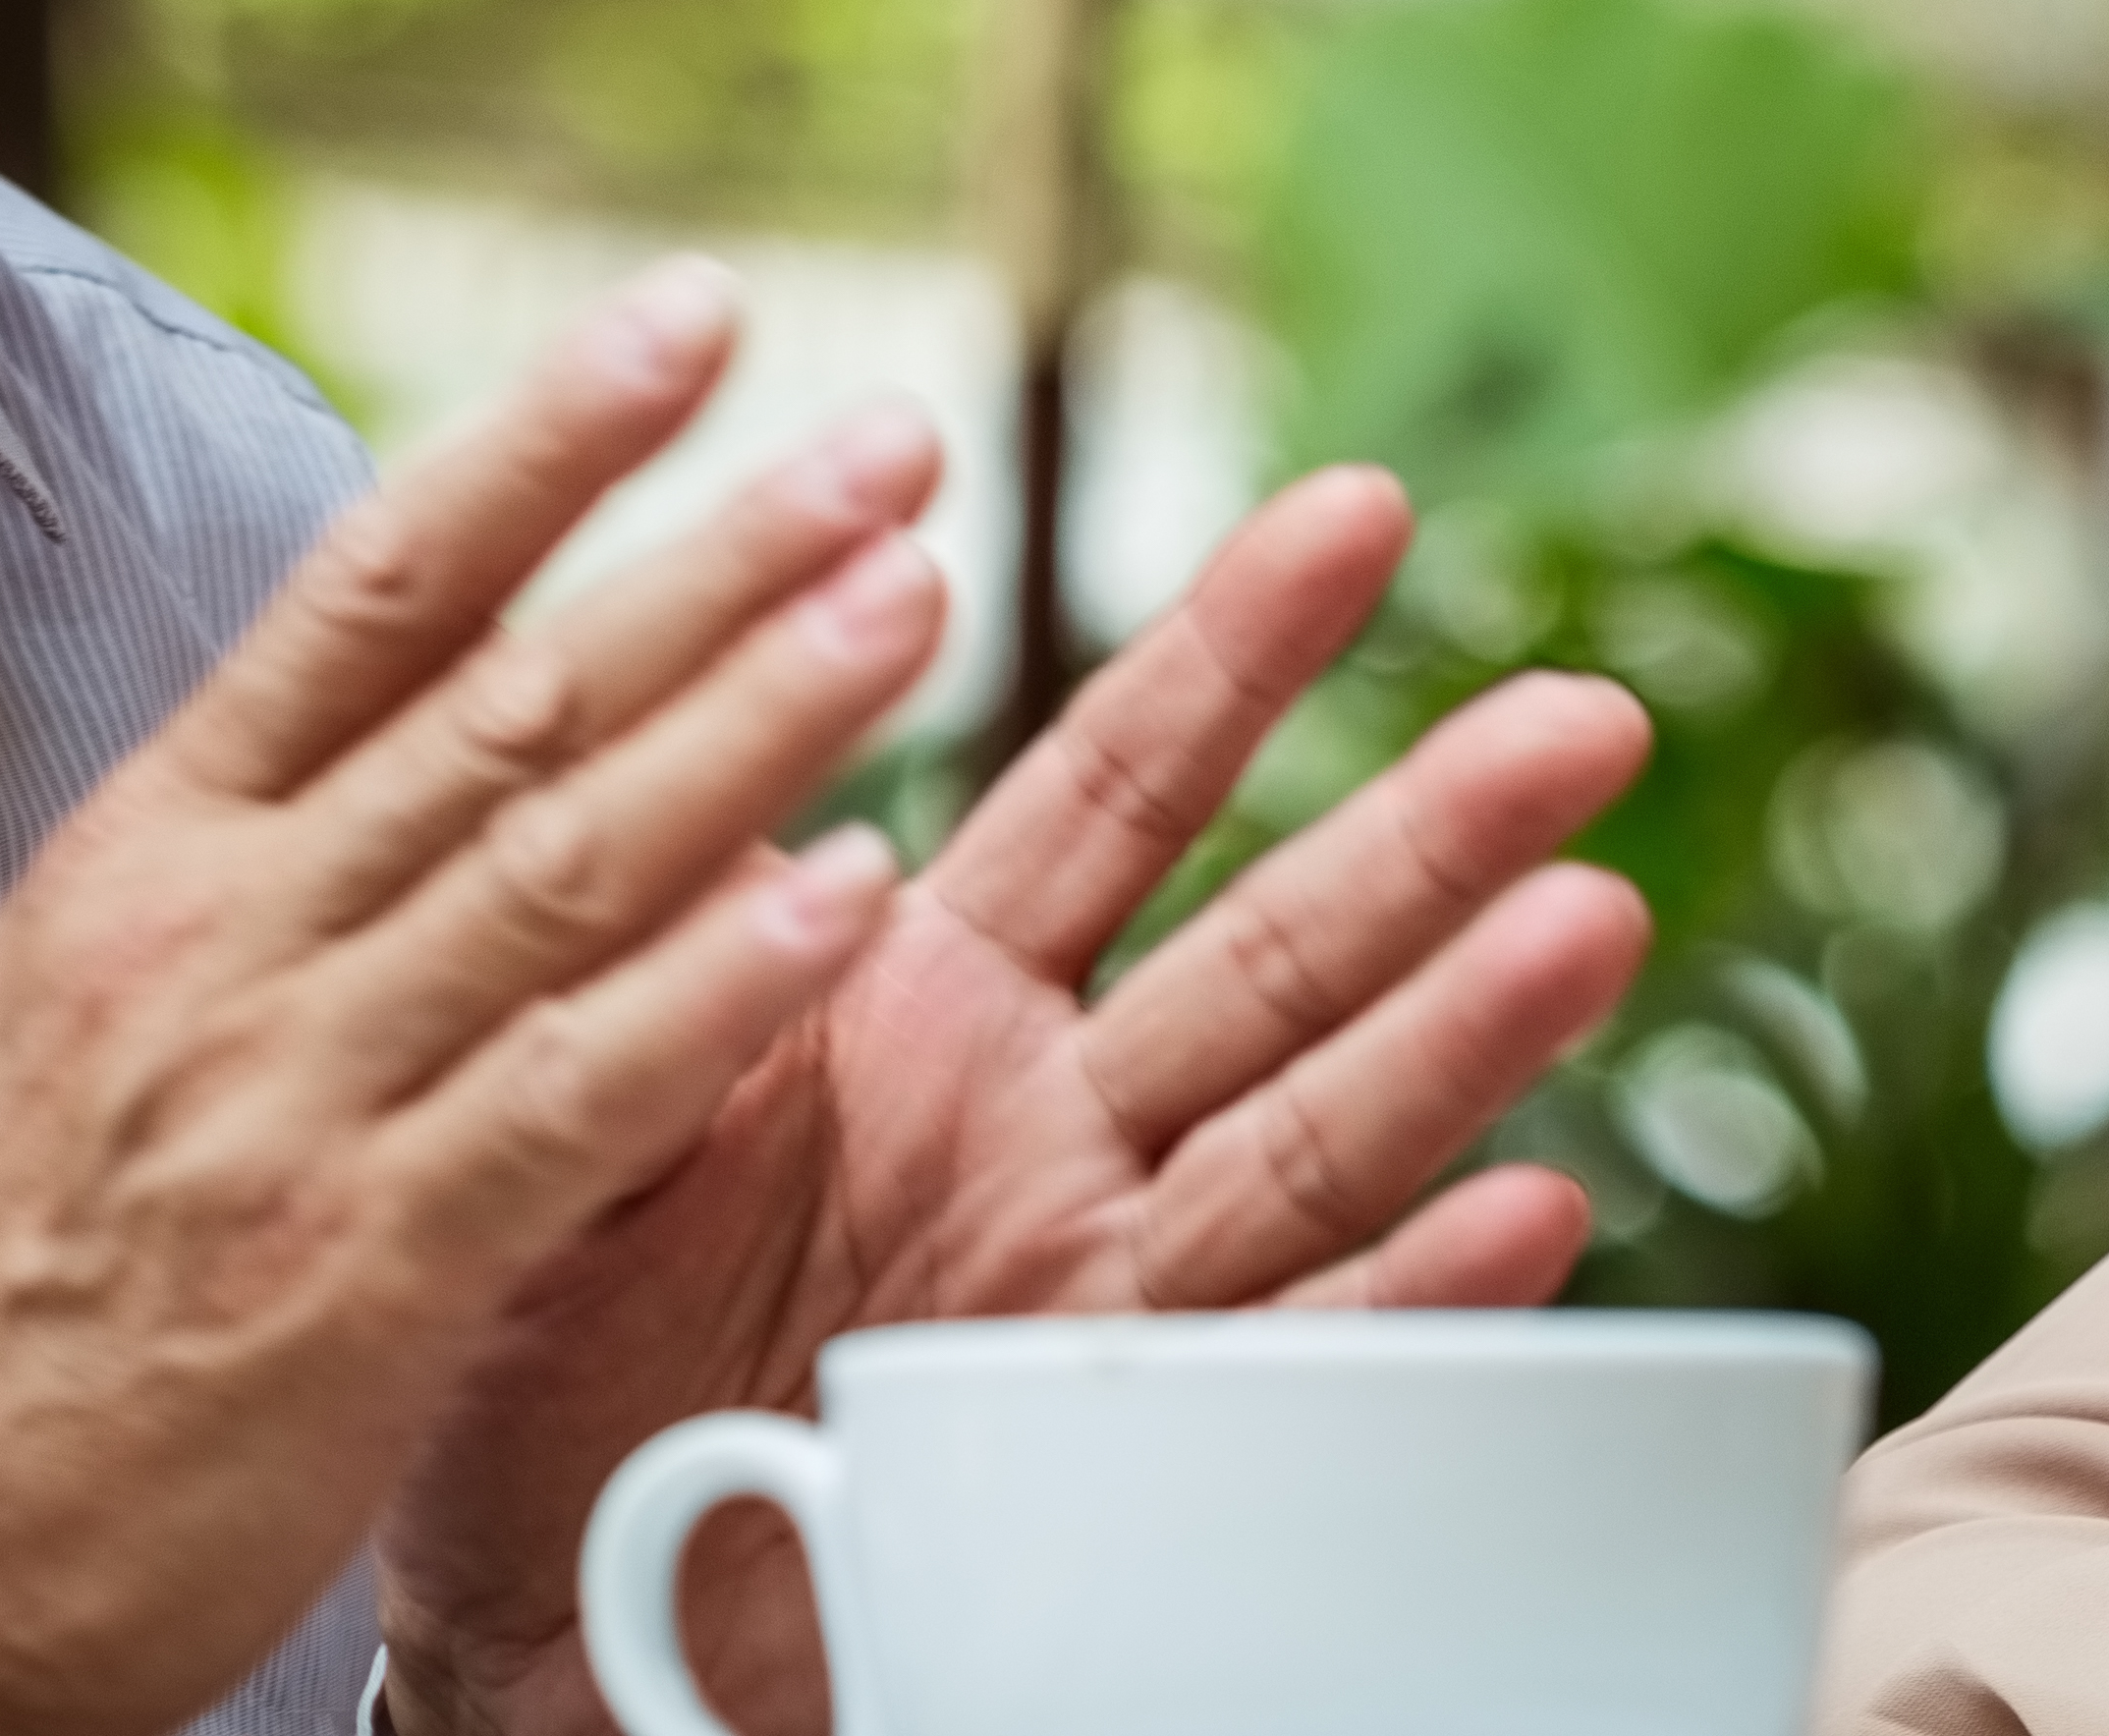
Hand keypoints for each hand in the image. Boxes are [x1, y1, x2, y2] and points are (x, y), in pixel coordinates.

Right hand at [0, 265, 953, 1735]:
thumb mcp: (76, 995)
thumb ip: (266, 851)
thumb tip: (456, 698)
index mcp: (153, 854)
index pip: (376, 591)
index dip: (550, 441)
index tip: (699, 319)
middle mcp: (223, 942)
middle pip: (510, 698)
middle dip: (722, 558)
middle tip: (899, 445)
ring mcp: (291, 1100)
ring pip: (563, 862)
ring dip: (761, 719)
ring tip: (918, 599)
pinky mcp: (358, 1270)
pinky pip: (570, 1096)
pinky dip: (717, 986)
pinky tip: (848, 896)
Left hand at [371, 461, 1656, 1735]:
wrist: (515, 1599)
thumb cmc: (526, 1328)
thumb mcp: (544, 1083)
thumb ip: (636, 929)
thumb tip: (692, 729)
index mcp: (922, 997)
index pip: (1113, 784)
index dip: (1238, 649)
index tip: (1362, 510)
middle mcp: (1047, 1122)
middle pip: (1275, 949)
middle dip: (1434, 831)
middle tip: (1583, 715)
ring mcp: (1088, 1283)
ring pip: (1313, 1133)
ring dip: (1463, 1035)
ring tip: (1594, 921)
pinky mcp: (1097, 1459)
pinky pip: (1272, 1370)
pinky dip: (1406, 1301)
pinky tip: (1529, 1215)